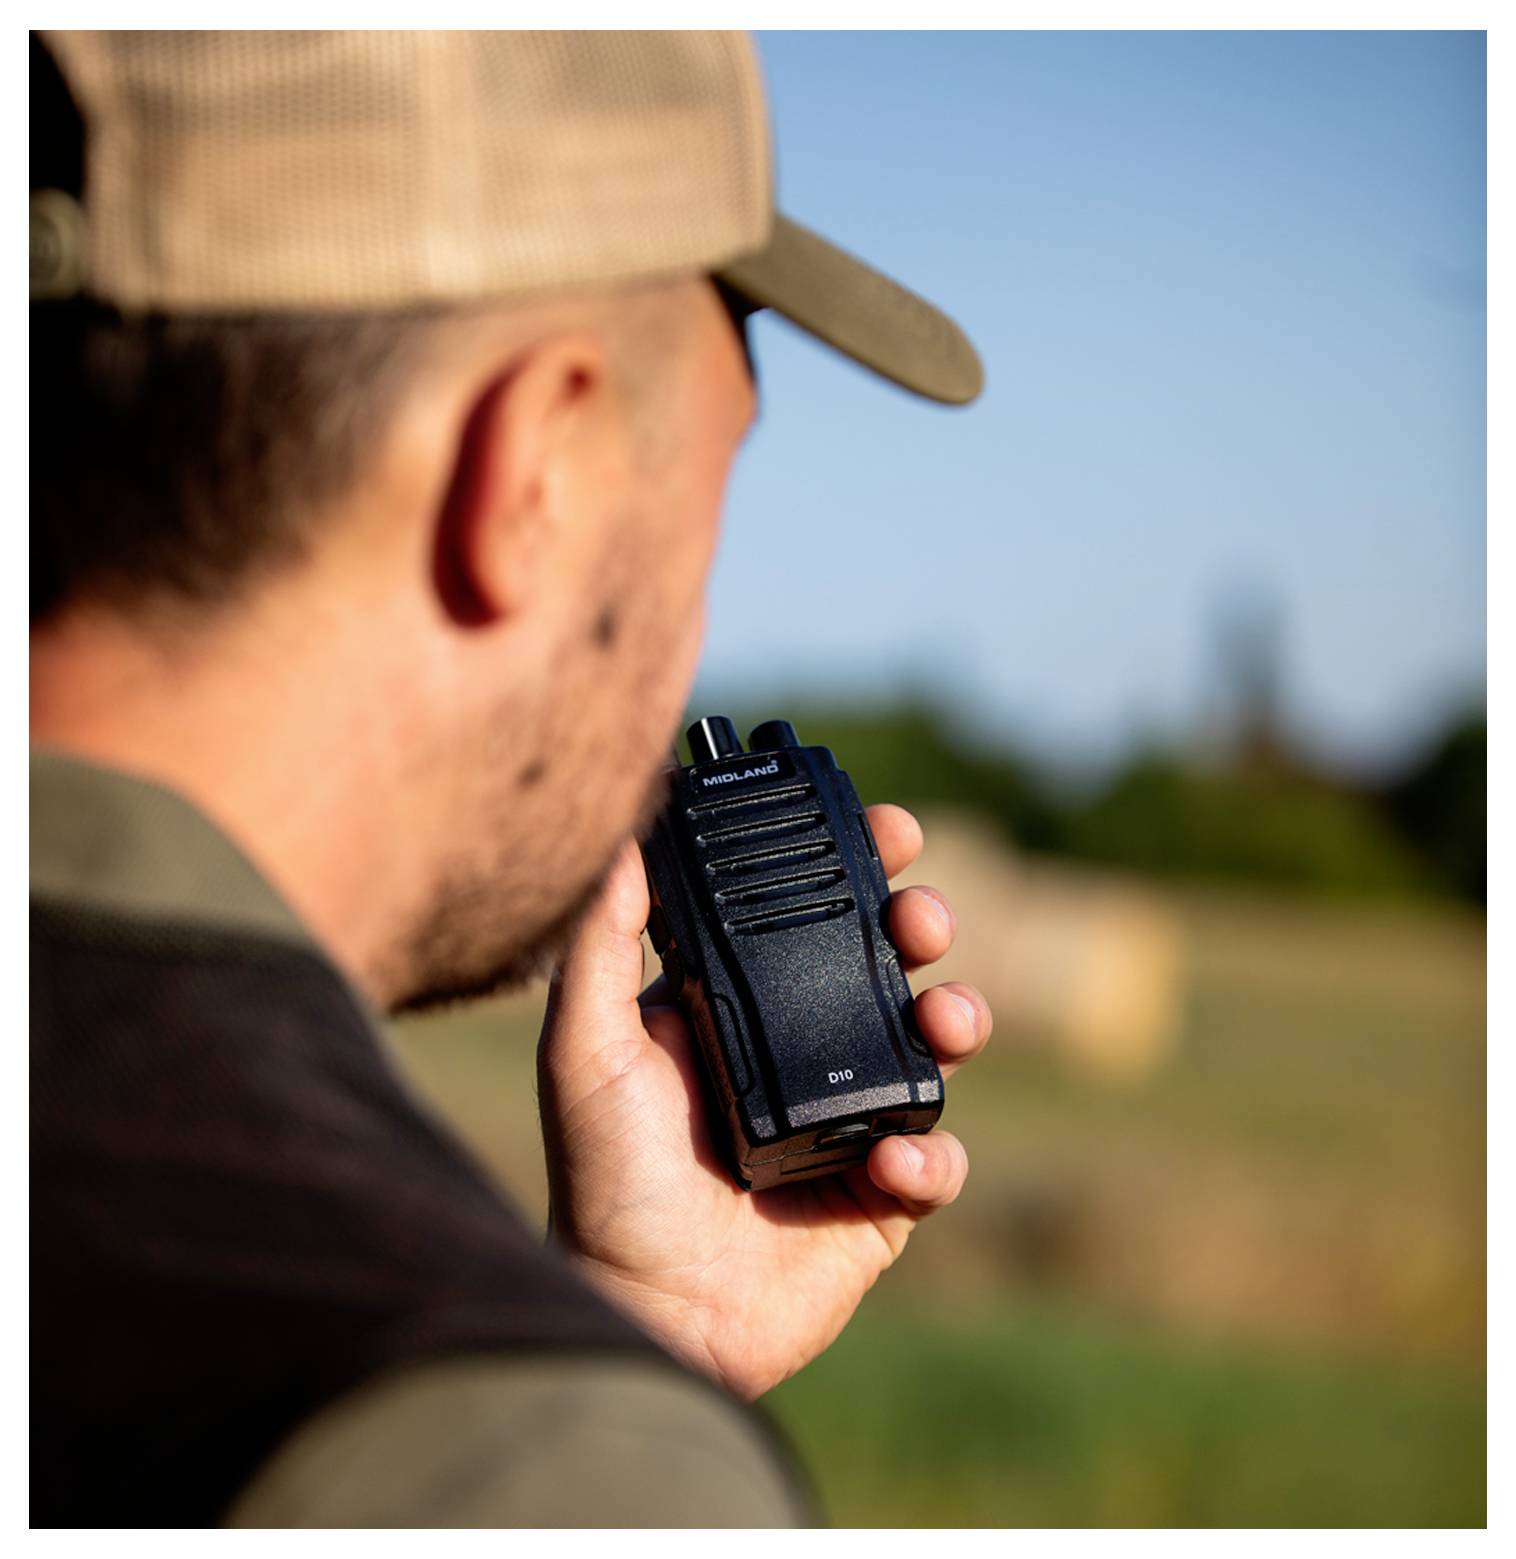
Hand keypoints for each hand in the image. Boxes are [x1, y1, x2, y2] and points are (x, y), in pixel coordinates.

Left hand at [536, 805, 990, 1399]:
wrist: (643, 1311)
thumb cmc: (602, 1180)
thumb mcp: (585, 1050)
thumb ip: (600, 946)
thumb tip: (618, 841)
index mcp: (742, 1006)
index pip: (811, 914)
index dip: (856, 865)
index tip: (886, 827)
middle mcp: (801, 1053)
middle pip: (889, 964)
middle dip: (920, 924)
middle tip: (922, 918)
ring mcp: (848, 1122)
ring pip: (934, 1048)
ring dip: (958, 1017)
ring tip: (944, 1021)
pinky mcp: (882, 1199)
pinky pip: (939, 1162)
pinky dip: (933, 1157)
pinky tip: (892, 1165)